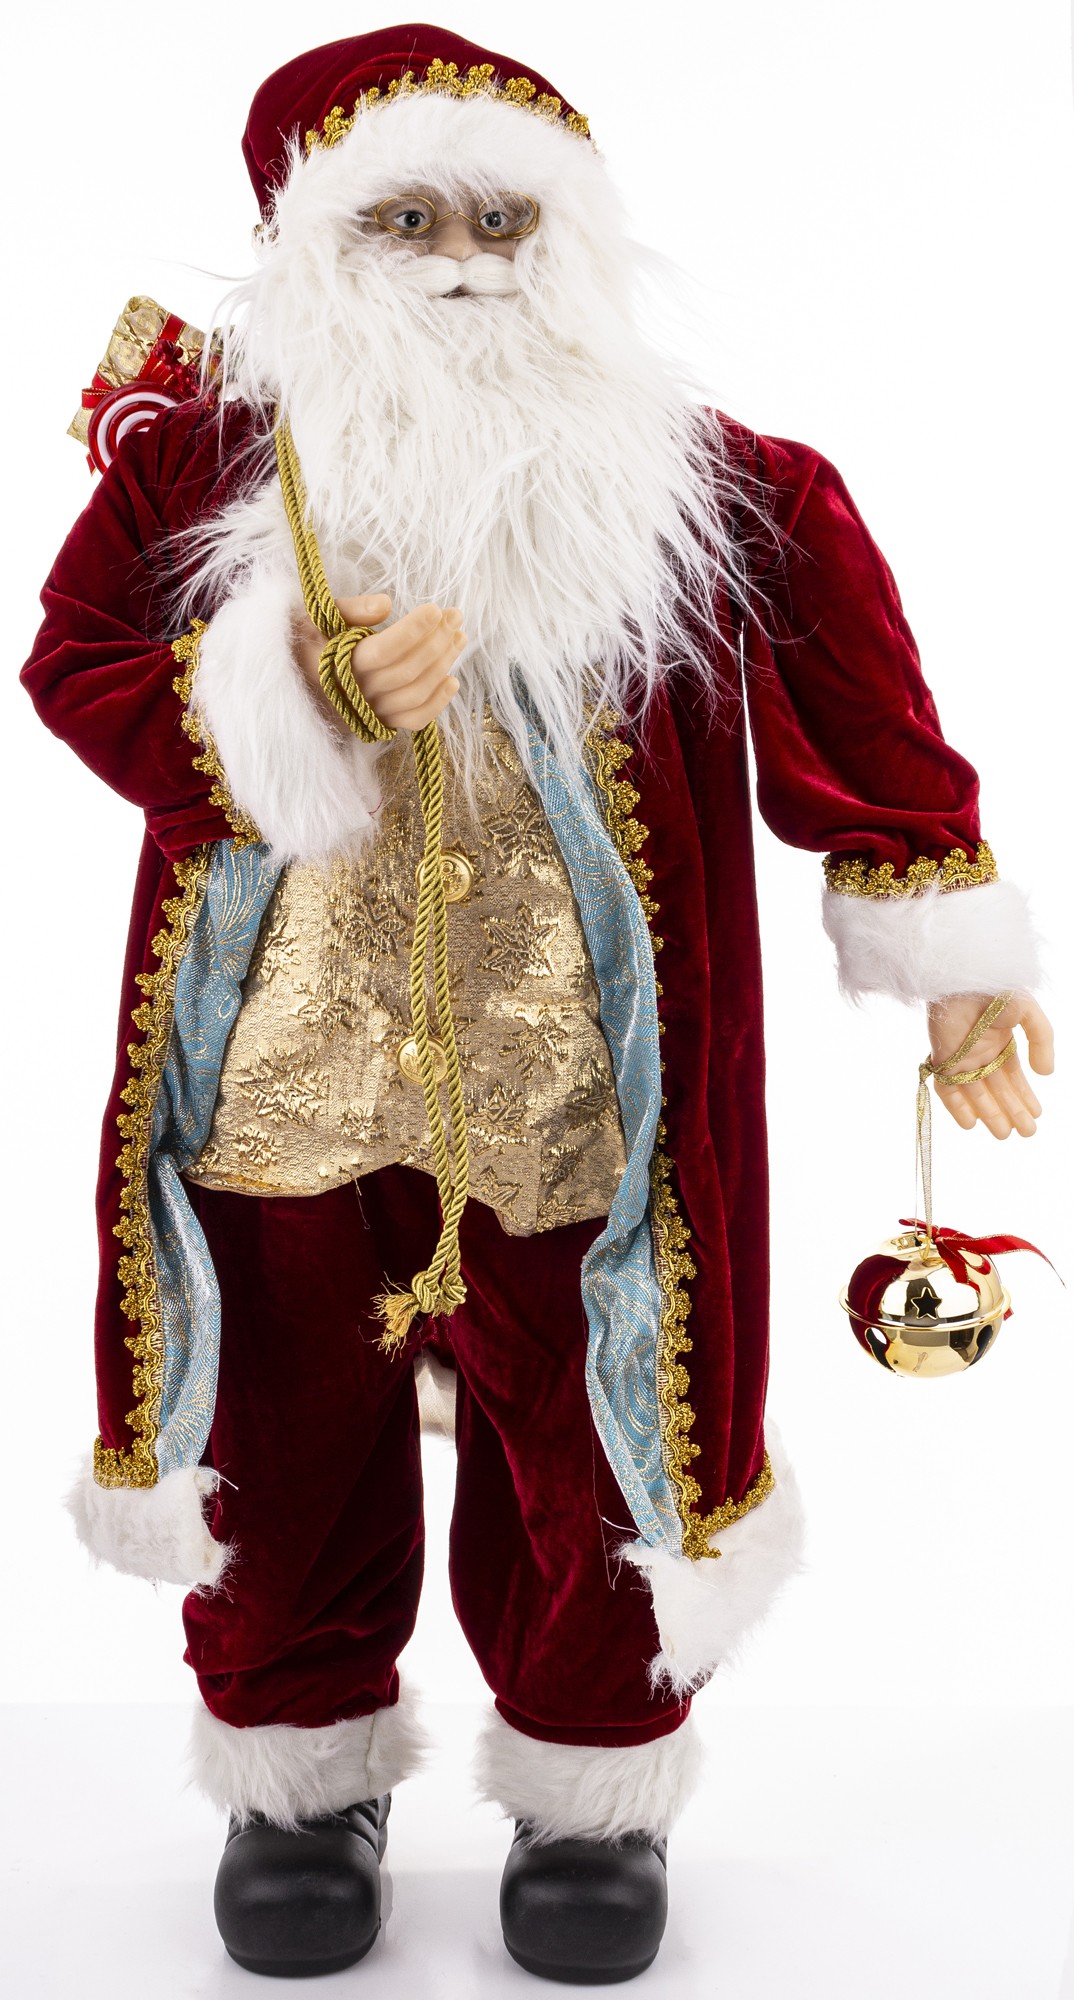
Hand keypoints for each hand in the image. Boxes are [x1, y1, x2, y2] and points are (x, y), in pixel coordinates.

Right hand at [292, 592, 465, 731]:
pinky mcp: (380, 722)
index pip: (383, 650)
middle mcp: (356, 693)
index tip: (435, 609)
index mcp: (337, 665)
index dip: (412, 630)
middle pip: (407, 670)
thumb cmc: (303, 640)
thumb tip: (386, 605)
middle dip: (436, 641)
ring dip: (443, 664)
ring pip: (416, 693)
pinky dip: (437, 703)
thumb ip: (350, 610)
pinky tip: (453, 680)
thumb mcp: (315, 616)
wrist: (290, 679)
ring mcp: (370, 711)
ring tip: (459, 637)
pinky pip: (414, 720)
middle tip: (454, 615)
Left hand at [926, 991, 1053, 1138]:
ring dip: (990, 1114)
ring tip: (1004, 1135)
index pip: (1012, 1075)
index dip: (1024, 1095)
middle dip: (1012, 1110)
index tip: (1036, 1115)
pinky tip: (972, 1125)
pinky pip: (948, 1089)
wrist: (962, 975)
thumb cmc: (996, 987)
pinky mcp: (943, 1058)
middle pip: (997, 1088)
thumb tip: (1046, 1074)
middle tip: (1026, 1133)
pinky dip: (958, 1108)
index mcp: (1001, 1039)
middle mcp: (981, 1052)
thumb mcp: (1029, 1013)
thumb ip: (1042, 1040)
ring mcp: (961, 1056)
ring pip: (977, 1093)